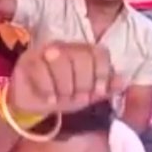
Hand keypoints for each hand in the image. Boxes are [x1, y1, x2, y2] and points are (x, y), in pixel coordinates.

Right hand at [8, 41, 125, 115]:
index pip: (98, 52)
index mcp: (82, 52)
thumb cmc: (61, 95)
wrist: (32, 105)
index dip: (102, 72)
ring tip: (62, 98)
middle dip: (82, 82)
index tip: (99, 92)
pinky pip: (39, 69)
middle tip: (78, 98)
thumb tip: (123, 80)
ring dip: (64, 85)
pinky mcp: (27, 60)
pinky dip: (47, 88)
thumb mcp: (87, 96)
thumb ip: (105, 89)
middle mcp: (64, 47)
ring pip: (58, 58)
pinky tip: (50, 99)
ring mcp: (43, 51)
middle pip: (80, 55)